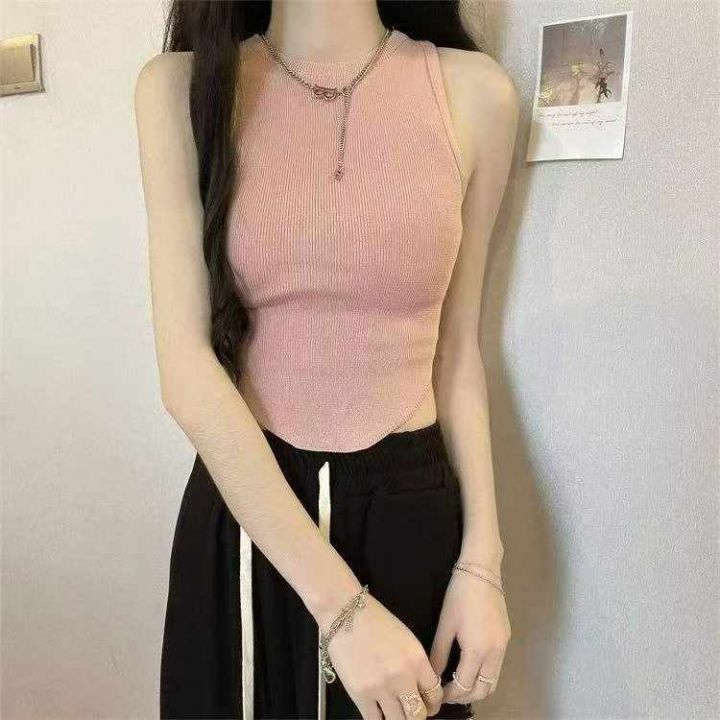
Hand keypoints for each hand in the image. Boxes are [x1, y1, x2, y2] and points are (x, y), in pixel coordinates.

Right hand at [325, 593, 444, 719]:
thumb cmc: (376, 622)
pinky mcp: (360, 694)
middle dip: (417, 715)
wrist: (345, 612)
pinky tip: (377, 711)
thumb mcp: (406, 640)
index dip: (433, 703)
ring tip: (394, 711)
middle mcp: (402, 677)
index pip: (435, 695)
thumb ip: (416, 666)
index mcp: (417, 660)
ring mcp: (380, 688)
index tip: (427, 703)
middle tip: (410, 710)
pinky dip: (378, 718)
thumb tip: (421, 690)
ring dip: (398, 718)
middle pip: (419, 715)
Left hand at [429, 569, 509, 704]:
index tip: (437, 694)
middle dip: (465, 696)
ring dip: (477, 687)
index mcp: (478, 650)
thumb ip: (438, 653)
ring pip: (493, 680)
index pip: (464, 685)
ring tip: (457, 683)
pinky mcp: (506, 638)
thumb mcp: (445, 624)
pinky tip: (469, 666)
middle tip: (447, 693)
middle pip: (484, 689)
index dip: (450, 694)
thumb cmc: (459, 595)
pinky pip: (497, 666)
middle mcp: (495, 652)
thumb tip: (431, 676)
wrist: (482, 571)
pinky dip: (484, 674)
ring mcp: (504, 645)